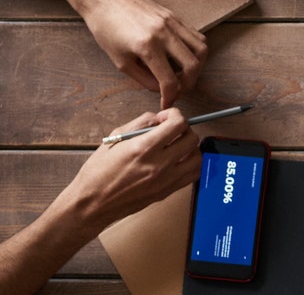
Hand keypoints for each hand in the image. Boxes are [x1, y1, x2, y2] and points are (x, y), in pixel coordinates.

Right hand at [56, 109, 200, 231]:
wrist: (92, 204)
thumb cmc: (97, 172)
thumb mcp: (113, 139)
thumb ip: (139, 124)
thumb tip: (158, 117)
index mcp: (142, 148)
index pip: (178, 124)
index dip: (175, 115)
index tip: (167, 116)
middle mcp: (158, 164)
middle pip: (191, 139)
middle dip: (184, 129)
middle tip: (171, 130)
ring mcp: (165, 180)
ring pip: (197, 157)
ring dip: (191, 147)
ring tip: (176, 145)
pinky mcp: (167, 192)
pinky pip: (193, 174)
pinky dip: (191, 164)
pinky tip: (178, 160)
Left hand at [69, 0, 207, 108]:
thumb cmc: (105, 27)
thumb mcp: (118, 59)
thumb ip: (142, 77)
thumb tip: (159, 89)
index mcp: (147, 47)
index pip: (169, 80)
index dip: (170, 96)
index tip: (168, 103)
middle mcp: (165, 34)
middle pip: (193, 65)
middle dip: (189, 83)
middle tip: (181, 90)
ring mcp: (173, 23)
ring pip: (201, 49)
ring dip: (198, 66)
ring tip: (185, 73)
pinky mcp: (175, 16)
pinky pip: (196, 36)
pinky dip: (196, 50)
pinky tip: (184, 56)